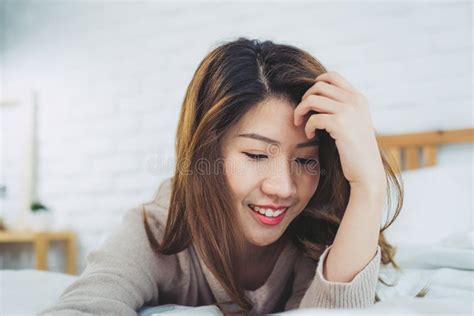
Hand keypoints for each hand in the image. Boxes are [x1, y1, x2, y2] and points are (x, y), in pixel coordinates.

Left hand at [294, 71, 384, 189]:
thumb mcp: (353, 123)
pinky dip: (307, 127)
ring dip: (300, 111)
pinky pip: (313, 118)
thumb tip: (317, 98)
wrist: (367, 171)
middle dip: (304, 99)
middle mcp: (355, 100)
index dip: (315, 84)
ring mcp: (348, 111)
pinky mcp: (340, 124)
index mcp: (358, 98)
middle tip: (301, 114)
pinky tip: (310, 135)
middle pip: (319, 86)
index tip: (309, 101)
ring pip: (312, 99)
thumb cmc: (355, 151)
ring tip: (300, 124)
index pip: (332, 76)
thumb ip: (341, 109)